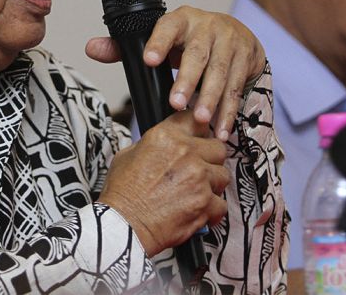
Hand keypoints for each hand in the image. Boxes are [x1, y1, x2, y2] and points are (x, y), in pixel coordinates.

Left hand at [86, 5, 264, 140]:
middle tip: (176, 104)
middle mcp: (207, 27)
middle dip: (187, 80)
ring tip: (201, 121)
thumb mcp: (160, 39)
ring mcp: (229, 41)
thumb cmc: (189, 40)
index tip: (148, 60)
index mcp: (180, 20)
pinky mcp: (246, 57)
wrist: (236, 34)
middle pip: (197, 54)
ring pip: (219, 72)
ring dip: (211, 99)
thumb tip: (91, 48)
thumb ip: (124, 47)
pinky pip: (236, 87)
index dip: (159, 42)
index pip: (167, 26)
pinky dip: (229, 111)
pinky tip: (221, 129)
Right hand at [98, 110, 228, 256]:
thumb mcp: (127, 155)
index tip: (198, 138)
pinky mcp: (206, 203)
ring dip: (213, 184)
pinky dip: (212, 210)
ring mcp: (199, 178)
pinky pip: (222, 204)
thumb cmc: (121, 194)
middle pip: (218, 148)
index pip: (195, 119)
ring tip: (197, 192)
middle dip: (210, 158)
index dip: (198, 130)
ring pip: (223, 176)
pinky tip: (199, 211)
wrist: (123, 225)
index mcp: (166, 137)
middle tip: (200, 169)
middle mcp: (186, 153)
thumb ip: (150, 144)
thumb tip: (162, 144)